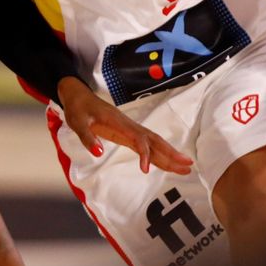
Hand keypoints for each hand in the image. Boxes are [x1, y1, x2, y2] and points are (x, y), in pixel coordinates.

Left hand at [57, 78, 192, 174]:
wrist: (78, 95)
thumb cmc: (78, 109)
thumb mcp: (78, 123)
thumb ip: (88, 138)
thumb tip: (98, 153)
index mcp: (119, 123)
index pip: (138, 139)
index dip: (144, 154)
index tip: (145, 170)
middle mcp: (129, 126)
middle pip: (154, 140)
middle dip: (171, 153)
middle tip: (188, 165)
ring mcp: (130, 129)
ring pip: (154, 142)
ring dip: (169, 154)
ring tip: (185, 166)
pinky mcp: (127, 133)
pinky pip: (147, 144)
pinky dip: (158, 154)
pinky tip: (166, 162)